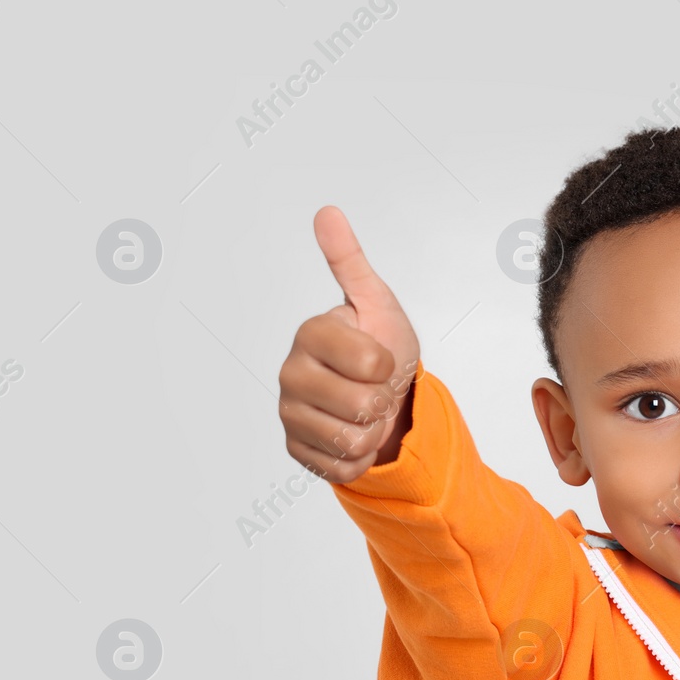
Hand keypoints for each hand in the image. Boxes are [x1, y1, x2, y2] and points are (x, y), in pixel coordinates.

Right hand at [278, 206, 421, 482]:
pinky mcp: (296, 450)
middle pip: (361, 406)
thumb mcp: (376, 303)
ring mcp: (290, 414)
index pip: (371, 362)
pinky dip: (360, 457)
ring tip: (364, 410)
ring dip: (372, 430)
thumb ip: (349, 262)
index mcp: (311, 334)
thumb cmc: (380, 345)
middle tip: (374, 387)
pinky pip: (342, 467)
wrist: (382, 395)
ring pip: (353, 441)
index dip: (388, 365)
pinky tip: (352, 433)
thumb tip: (327, 212)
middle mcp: (290, 373)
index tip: (380, 357)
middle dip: (382, 401)